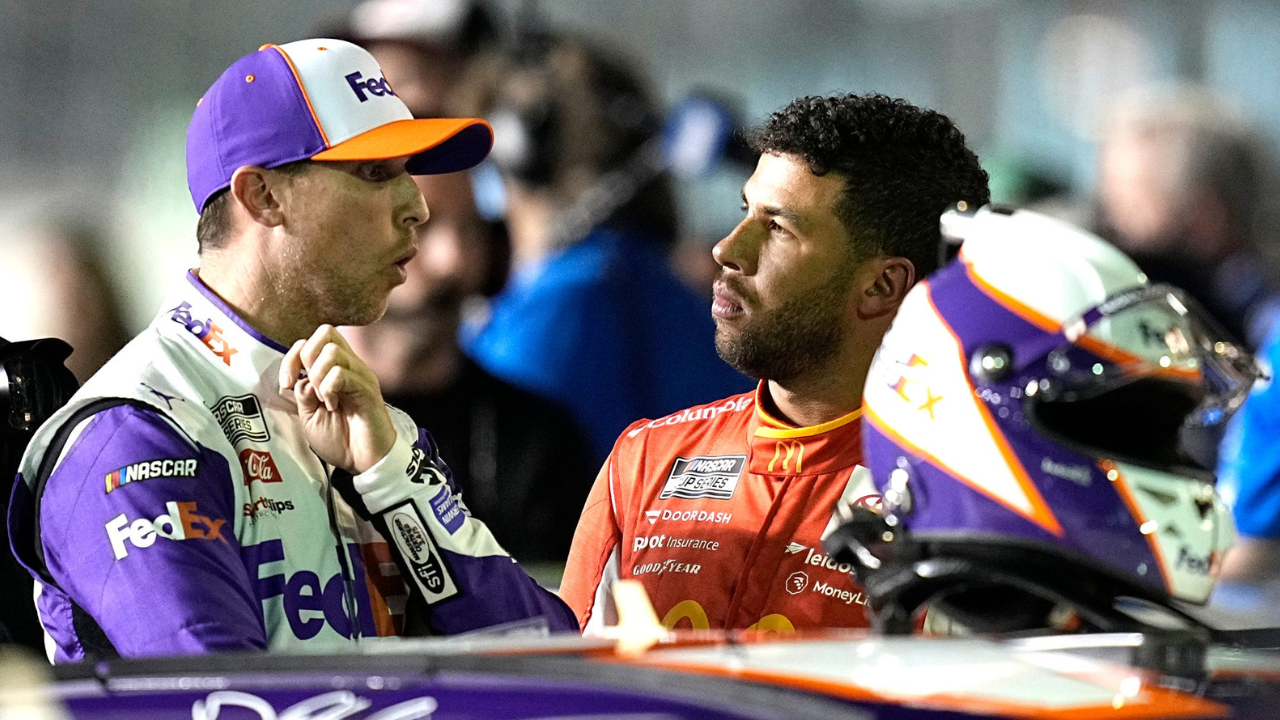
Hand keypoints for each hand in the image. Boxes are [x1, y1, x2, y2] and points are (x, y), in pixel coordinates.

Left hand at [278, 325, 395, 473]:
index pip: (311, 340)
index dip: (292, 356)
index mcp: (335, 369)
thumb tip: (300, 378)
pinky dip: (329, 389)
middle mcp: (350, 366)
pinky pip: (341, 374)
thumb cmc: (341, 440)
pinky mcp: (367, 390)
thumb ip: (303, 393)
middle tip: (309, 387)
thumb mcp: (310, 416)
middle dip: (305, 358)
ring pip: (332, 351)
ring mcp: (360, 376)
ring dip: (318, 376)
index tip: (286, 383)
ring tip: (324, 399)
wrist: (365, 462)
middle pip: (326, 332)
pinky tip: (333, 406)